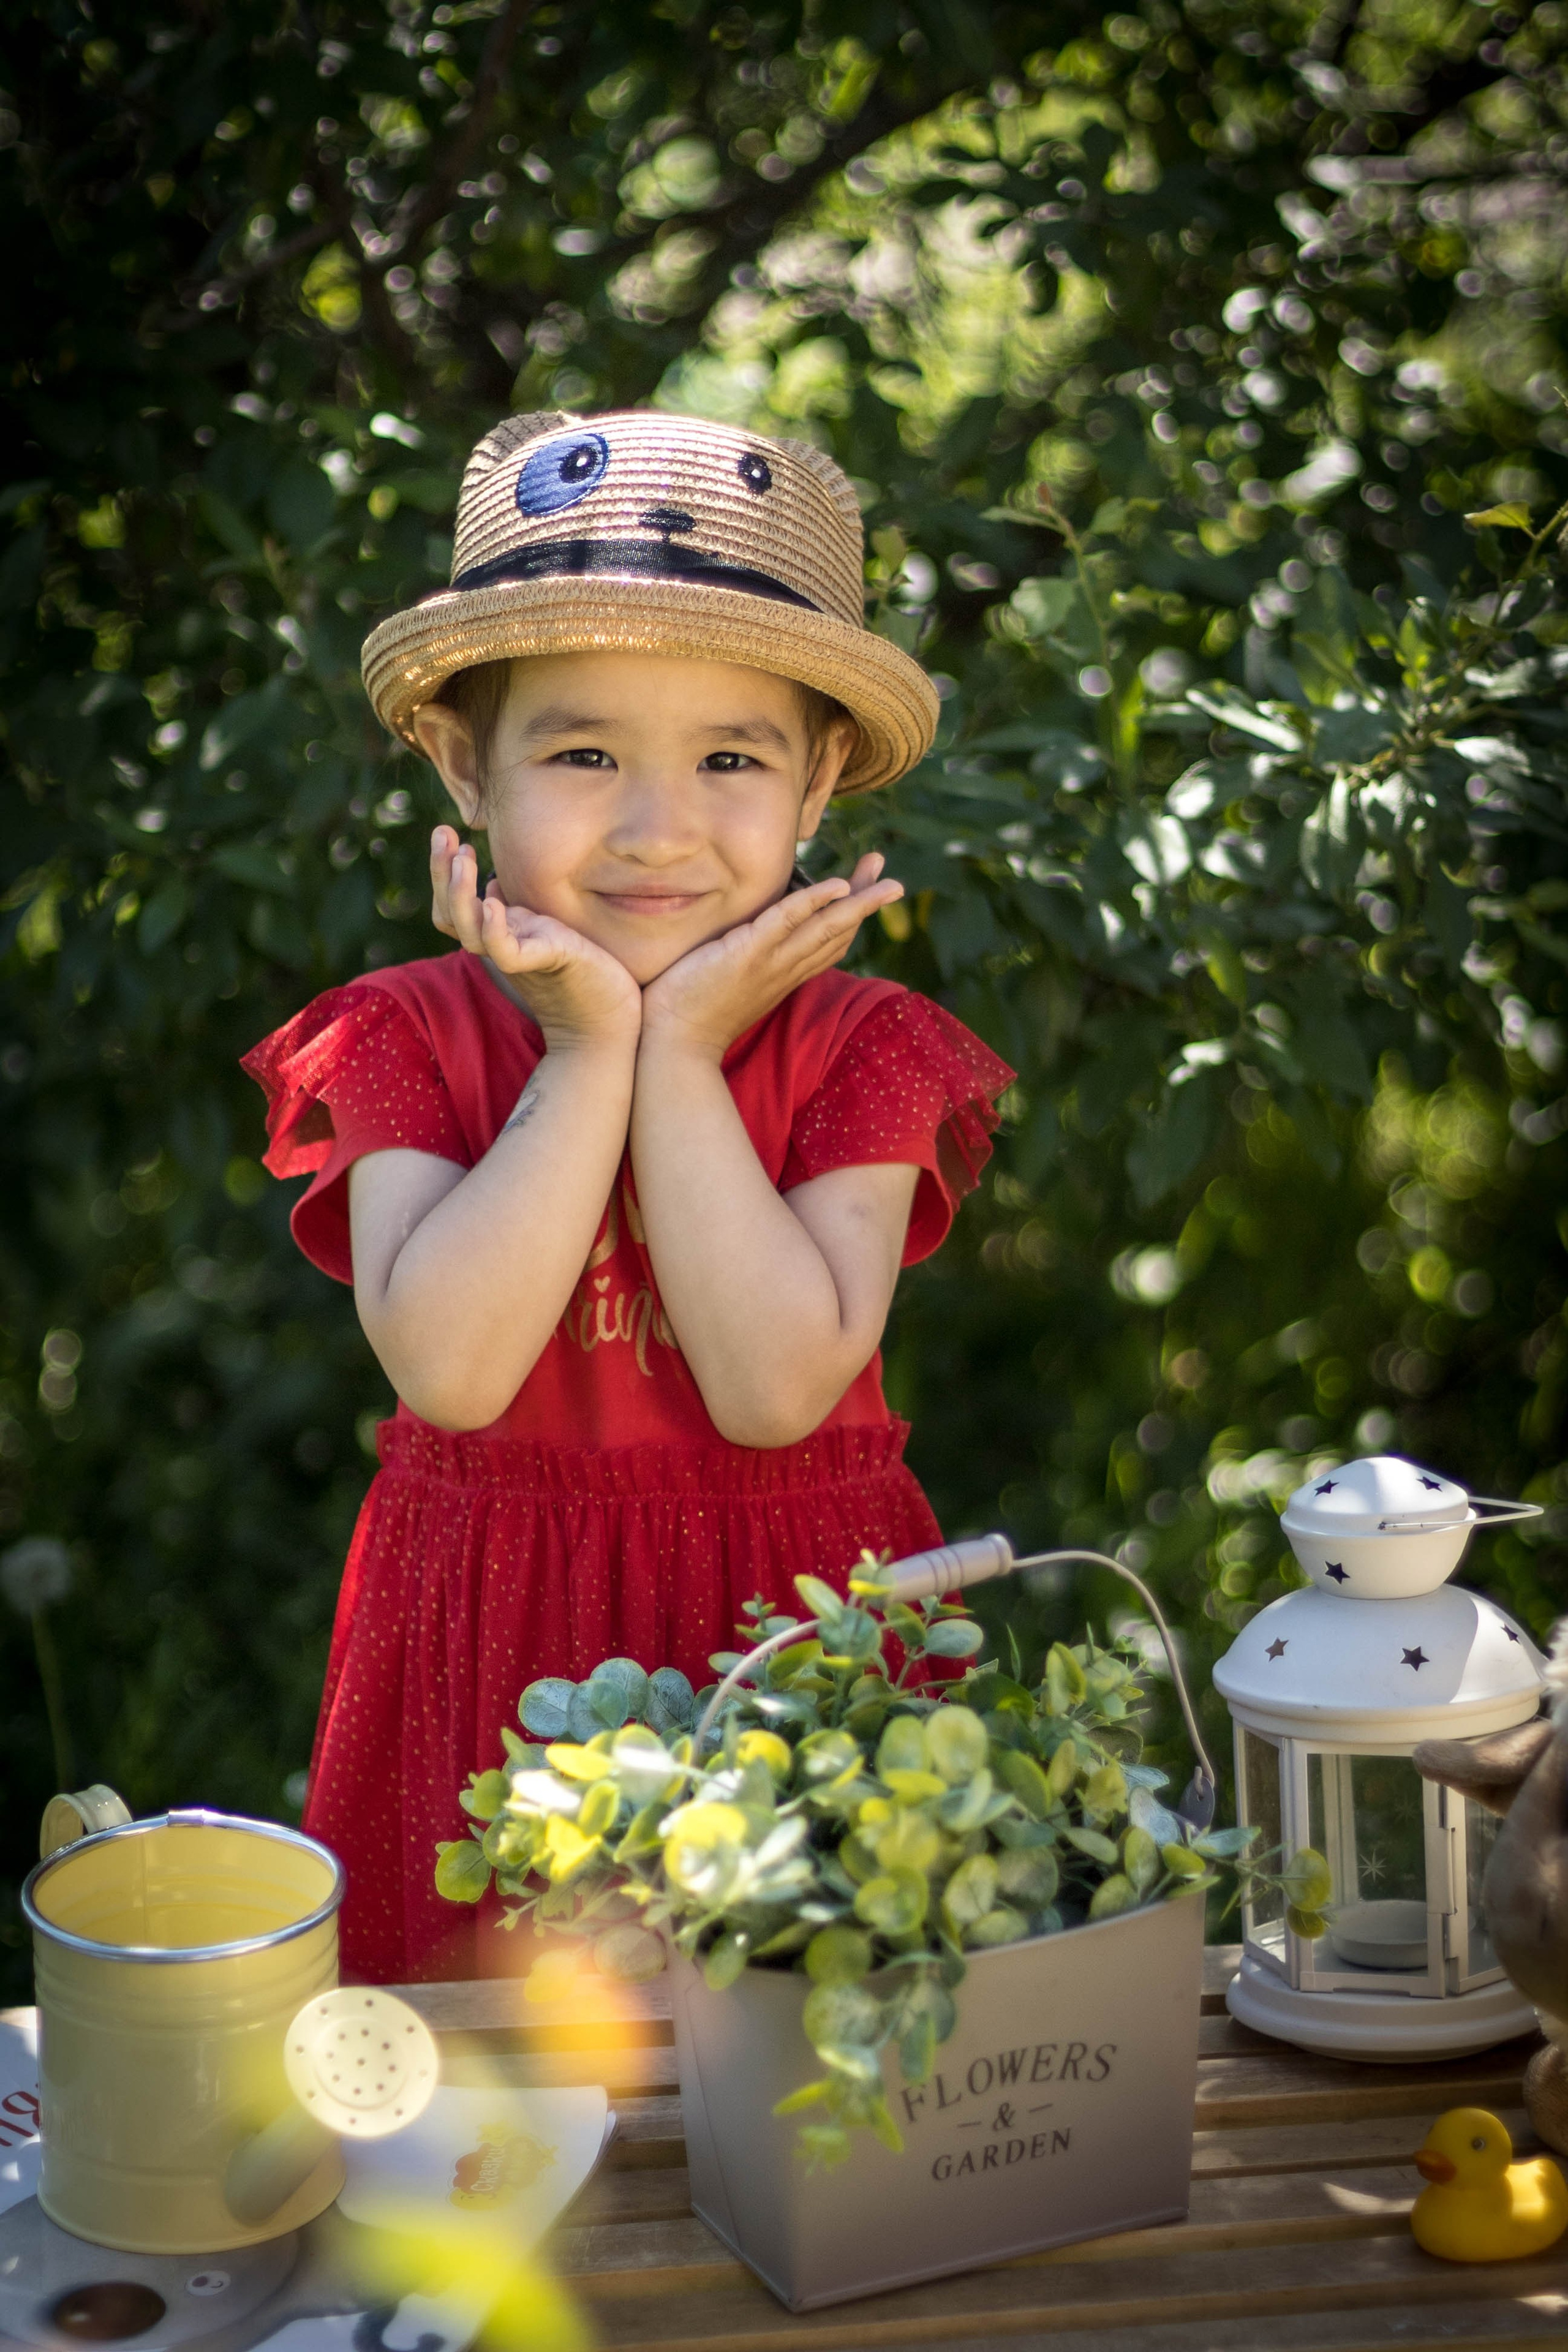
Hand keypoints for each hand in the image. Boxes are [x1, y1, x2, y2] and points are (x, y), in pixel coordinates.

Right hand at [429, 827, 640, 1050]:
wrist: (609, 1023)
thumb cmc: (585, 974)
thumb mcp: (545, 930)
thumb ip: (517, 911)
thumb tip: (491, 883)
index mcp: (500, 936)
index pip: (453, 908)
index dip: (443, 874)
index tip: (450, 835)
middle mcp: (502, 947)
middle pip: (451, 915)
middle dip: (442, 872)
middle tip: (443, 832)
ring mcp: (520, 957)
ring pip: (470, 930)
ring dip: (460, 893)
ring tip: (462, 857)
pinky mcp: (546, 963)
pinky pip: (506, 951)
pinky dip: (494, 928)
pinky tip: (491, 902)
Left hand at [639, 854, 902, 1061]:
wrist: (672, 1044)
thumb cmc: (688, 1014)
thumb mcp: (726, 984)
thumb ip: (741, 963)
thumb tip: (736, 942)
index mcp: (782, 976)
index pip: (827, 945)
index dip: (850, 920)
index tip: (862, 893)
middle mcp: (785, 970)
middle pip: (837, 933)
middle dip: (866, 902)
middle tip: (891, 877)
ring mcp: (771, 963)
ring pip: (826, 927)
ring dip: (858, 898)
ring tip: (880, 870)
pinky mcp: (748, 954)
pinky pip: (788, 922)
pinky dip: (815, 902)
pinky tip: (837, 885)